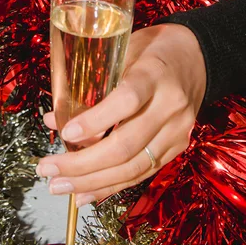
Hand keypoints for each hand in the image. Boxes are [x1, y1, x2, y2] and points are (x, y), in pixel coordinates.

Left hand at [36, 24, 206, 206]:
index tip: (65, 132)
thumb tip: (52, 119)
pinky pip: (142, 173)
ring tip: (58, 186)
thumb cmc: (152, 50)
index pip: (126, 101)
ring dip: (92, 182)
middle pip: (126, 145)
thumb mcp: (122, 52)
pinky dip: (111, 186)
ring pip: (133, 167)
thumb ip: (91, 85)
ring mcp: (177, 131)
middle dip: (82, 164)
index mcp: (155, 74)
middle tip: (47, 169)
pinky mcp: (177, 147)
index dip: (95, 120)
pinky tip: (85, 194)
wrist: (198, 57)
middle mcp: (170, 106)